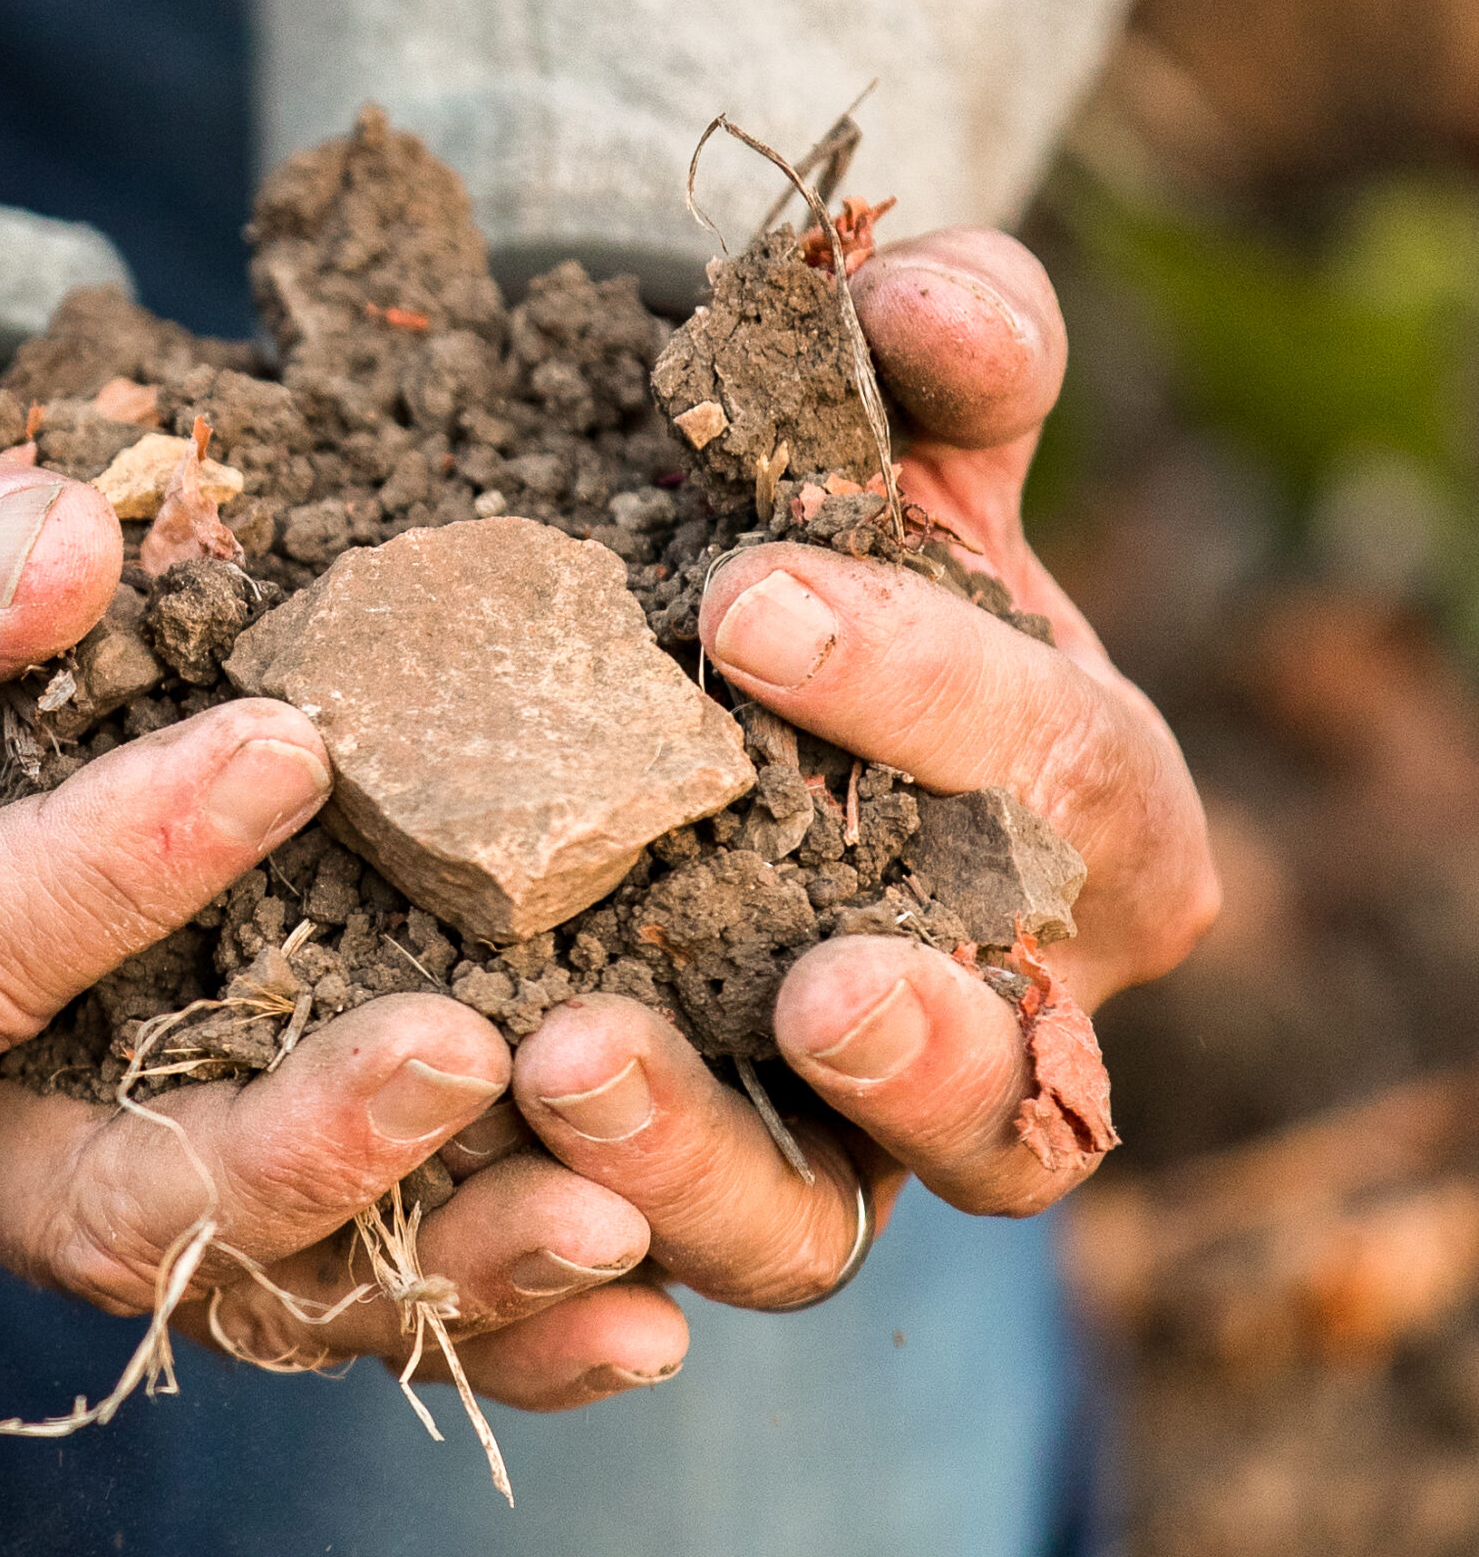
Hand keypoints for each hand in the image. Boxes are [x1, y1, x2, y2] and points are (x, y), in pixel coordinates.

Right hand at [0, 360, 689, 1409]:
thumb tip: (64, 572)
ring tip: (615, 1220)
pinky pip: (333, 1276)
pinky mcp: (194, 1171)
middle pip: (98, 1207)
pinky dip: (477, 1297)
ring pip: (245, 1282)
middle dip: (291, 1148)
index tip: (282, 747)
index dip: (105, 874)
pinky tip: (640, 1294)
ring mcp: (64, 1177)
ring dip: (434, 1264)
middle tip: (469, 1051)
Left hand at [509, 229, 1217, 1308]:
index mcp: (1088, 830)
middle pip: (1015, 1103)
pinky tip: (468, 1185)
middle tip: (810, 983)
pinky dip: (564, 1249)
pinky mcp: (670, 1189)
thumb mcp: (894, 442)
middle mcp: (991, 1019)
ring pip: (812, 1231)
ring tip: (568, 1074)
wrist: (698, 668)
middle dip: (922, 1050)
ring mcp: (825, 1136)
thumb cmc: (832, 547)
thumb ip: (943, 355)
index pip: (1066, 784)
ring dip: (704, 1173)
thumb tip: (928, 296)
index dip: (936, 701)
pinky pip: (632, 1260)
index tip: (751, 600)